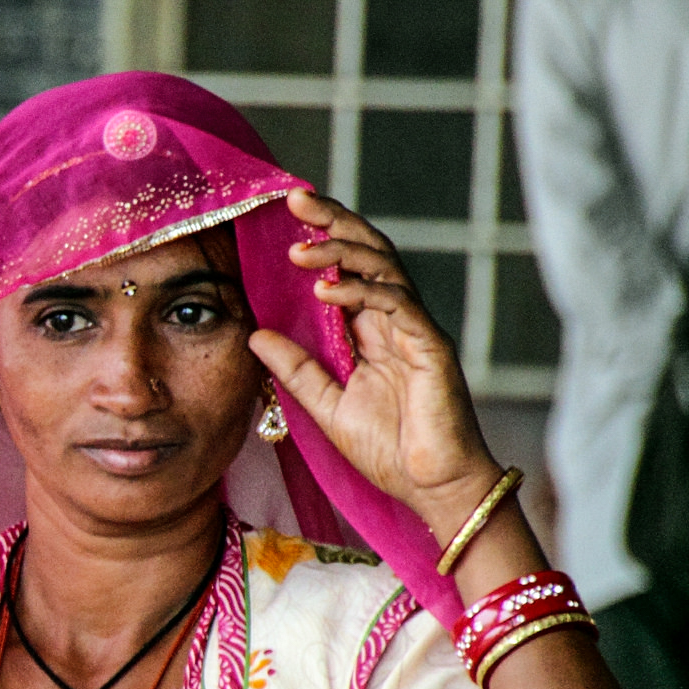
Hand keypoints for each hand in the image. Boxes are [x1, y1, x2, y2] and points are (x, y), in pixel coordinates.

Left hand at [248, 189, 505, 541]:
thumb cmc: (389, 450)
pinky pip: (396, 306)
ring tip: (299, 249)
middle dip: (333, 222)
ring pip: (384, 269)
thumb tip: (254, 333)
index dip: (321, 238)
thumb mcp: (325, 405)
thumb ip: (294, 369)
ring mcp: (416, 329)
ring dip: (341, 252)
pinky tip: (327, 291)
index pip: (346, 268)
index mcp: (371, 329)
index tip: (283, 217)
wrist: (434, 487)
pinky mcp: (431, 347)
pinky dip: (362, 293)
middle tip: (294, 200)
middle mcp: (395, 320)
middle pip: (368, 252)